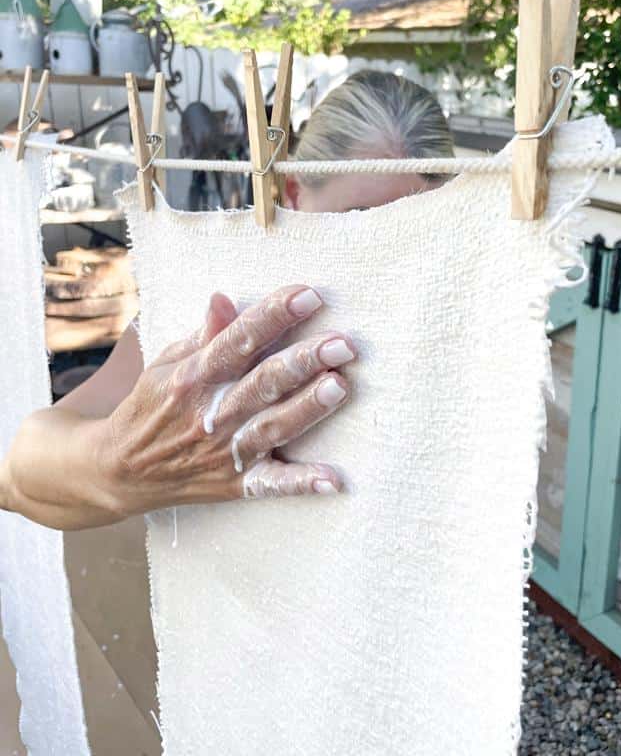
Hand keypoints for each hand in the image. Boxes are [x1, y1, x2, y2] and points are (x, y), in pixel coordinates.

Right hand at [103, 285, 354, 516]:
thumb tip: (224, 297)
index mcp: (193, 377)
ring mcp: (223, 451)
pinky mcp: (233, 484)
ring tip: (340, 386)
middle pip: (262, 383)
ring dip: (307, 408)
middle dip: (303, 361)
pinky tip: (333, 479)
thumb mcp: (167, 364)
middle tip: (343, 343)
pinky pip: (270, 485)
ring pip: (271, 426)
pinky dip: (301, 483)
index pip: (238, 340)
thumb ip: (204, 335)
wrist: (118, 471)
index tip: (309, 295)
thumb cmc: (152, 406)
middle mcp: (210, 413)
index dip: (273, 316)